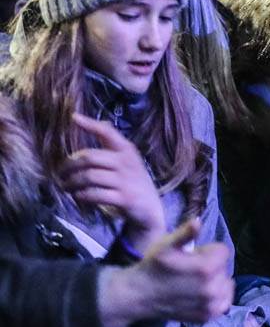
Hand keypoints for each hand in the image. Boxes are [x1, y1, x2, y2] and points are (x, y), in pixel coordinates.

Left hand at [61, 114, 164, 249]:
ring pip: (89, 177)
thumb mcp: (129, 162)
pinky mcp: (123, 198)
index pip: (108, 133)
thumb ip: (114, 147)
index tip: (74, 117)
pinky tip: (78, 196)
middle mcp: (126, 163)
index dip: (90, 124)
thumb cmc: (134, 182)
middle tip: (61, 173)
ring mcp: (125, 181)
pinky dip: (82, 195)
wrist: (150, 209)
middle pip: (90, 158)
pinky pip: (94, 194)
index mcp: (127, 151)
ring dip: (72, 183)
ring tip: (66, 186)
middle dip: (70, 166)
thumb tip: (99, 125)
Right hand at [99, 219, 232, 326]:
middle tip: (190, 269)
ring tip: (194, 282)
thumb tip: (197, 222)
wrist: (140, 295)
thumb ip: (186, 233)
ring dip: (215, 280)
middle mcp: (213, 288)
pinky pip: (224, 302)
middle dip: (210, 265)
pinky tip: (202, 293)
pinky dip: (217, 297)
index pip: (222, 251)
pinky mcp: (208, 316)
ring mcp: (211, 305)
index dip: (207, 250)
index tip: (192, 256)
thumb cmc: (154, 266)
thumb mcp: (167, 244)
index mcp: (206, 268)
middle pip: (224, 267)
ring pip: (226, 283)